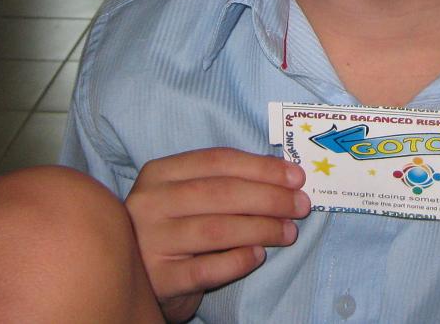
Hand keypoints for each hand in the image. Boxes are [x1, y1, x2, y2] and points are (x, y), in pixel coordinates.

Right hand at [125, 147, 309, 321]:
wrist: (139, 278)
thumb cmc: (175, 228)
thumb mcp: (188, 197)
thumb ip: (224, 183)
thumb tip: (286, 177)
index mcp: (159, 172)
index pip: (217, 161)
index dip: (261, 167)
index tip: (296, 176)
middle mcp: (150, 202)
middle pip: (220, 192)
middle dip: (269, 197)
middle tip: (301, 205)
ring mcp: (150, 242)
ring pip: (216, 230)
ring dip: (261, 228)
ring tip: (289, 232)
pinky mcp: (158, 279)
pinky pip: (205, 269)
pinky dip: (237, 261)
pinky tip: (257, 256)